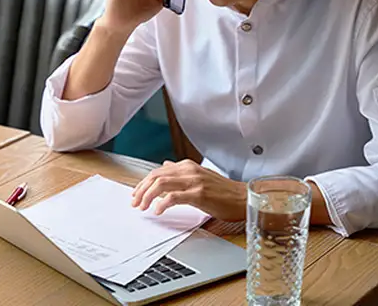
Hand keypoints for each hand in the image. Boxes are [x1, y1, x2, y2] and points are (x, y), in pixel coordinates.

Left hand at [131, 160, 246, 220]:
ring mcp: (194, 181)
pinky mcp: (199, 194)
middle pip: (156, 176)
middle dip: (141, 189)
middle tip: (135, 202)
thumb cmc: (223, 191)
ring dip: (148, 196)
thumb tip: (165, 166)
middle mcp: (189, 170)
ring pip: (161, 184)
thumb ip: (180, 171)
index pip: (157, 171)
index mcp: (187, 166)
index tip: (136, 193)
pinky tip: (158, 210)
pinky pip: (174, 197)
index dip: (143, 182)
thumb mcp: (199, 176)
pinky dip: (162, 203)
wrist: (242, 198)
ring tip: (143, 207)